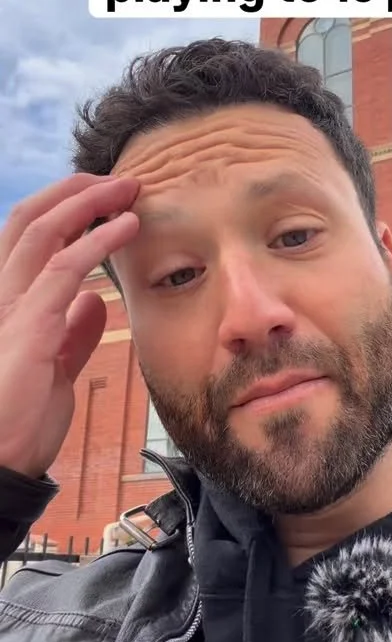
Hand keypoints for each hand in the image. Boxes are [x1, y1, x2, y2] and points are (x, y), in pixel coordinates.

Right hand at [0, 174, 139, 478]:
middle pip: (29, 218)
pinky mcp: (27, 325)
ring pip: (42, 229)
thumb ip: (72, 333)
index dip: (65, 209)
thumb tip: (94, 303)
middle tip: (120, 181)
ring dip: (89, 201)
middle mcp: (1, 294)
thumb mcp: (56, 367)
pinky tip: (127, 226)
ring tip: (129, 190)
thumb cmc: (22, 418)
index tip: (106, 199)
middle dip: (74, 190)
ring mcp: (8, 307)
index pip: (29, 237)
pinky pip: (63, 267)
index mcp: (8, 302)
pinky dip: (98, 239)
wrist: (1, 460)